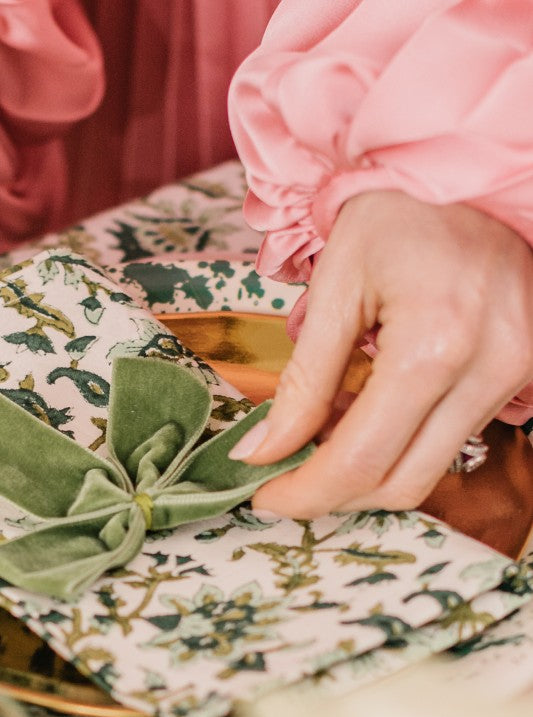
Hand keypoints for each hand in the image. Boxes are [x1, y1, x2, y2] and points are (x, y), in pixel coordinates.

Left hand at [230, 191, 532, 516]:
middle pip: (400, 484)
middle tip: (281, 474)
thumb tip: (263, 451)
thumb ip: (301, 382)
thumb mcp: (333, 288)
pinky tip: (362, 413)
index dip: (303, 492)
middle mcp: (490, 369)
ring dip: (364, 469)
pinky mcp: (526, 371)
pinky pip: (451, 438)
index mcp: (434, 345)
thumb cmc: (393, 214)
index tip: (261, 494)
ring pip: (429, 469)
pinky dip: (399, 443)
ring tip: (318, 433)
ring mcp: (519, 373)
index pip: (360, 461)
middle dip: (331, 494)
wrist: (468, 171)